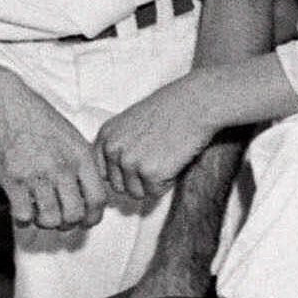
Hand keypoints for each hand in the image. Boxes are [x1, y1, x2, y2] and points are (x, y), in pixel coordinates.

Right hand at [0, 67, 109, 230]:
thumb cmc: (33, 116)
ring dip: (45, 223)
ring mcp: (37, 176)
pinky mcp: (12, 181)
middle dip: (68, 224)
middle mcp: (62, 168)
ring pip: (50, 220)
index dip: (94, 216)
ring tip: (39, 214)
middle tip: (60, 220)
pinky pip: (24, 216)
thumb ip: (81, 161)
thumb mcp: (69, 134)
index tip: (87, 220)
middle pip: (75, 215)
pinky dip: (23, 220)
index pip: (98, 199)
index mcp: (80, 156)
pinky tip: (21, 210)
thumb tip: (89, 189)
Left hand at [96, 74, 218, 201]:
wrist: (195, 105)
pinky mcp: (150, 173)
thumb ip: (119, 146)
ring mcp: (130, 162)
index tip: (138, 164)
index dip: (122, 173)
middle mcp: (113, 150)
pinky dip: (167, 182)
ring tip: (166, 158)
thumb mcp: (131, 123)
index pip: (103, 172)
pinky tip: (174, 161)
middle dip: (137, 180)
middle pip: (118, 186)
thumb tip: (117, 174)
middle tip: (157, 160)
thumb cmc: (170, 109)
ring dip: (152, 183)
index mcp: (106, 136)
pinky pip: (156, 192)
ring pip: (136, 193)